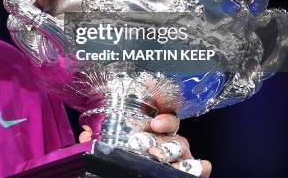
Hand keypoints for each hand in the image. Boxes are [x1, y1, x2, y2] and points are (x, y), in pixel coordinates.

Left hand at [79, 113, 211, 176]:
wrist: (128, 167)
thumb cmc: (125, 148)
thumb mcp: (111, 141)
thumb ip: (98, 137)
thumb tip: (85, 133)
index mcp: (152, 129)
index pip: (164, 118)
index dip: (164, 119)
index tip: (156, 123)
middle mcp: (167, 140)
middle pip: (175, 136)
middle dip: (167, 142)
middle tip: (154, 150)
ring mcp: (178, 157)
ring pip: (184, 150)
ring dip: (179, 155)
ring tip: (173, 164)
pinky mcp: (185, 170)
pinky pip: (198, 167)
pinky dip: (201, 167)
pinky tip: (202, 166)